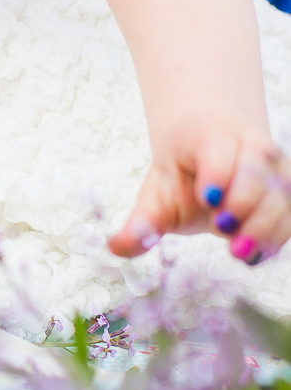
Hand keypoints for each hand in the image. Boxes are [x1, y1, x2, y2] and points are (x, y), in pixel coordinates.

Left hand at [109, 114, 290, 263]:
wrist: (214, 155)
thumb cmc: (183, 176)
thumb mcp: (157, 193)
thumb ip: (142, 222)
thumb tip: (116, 248)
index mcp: (209, 135)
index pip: (218, 149)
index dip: (216, 173)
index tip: (208, 201)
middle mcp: (249, 144)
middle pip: (256, 170)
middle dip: (243, 203)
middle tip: (222, 231)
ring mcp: (275, 166)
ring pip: (280, 193)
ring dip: (263, 226)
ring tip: (238, 252)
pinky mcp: (288, 188)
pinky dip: (277, 236)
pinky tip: (256, 255)